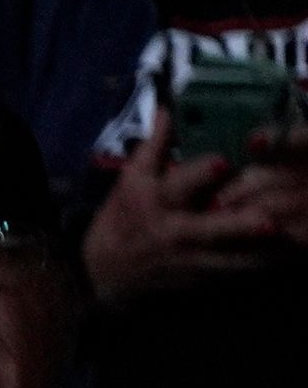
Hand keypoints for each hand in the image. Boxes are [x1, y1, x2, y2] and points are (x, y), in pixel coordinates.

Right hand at [84, 113, 292, 299]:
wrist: (101, 275)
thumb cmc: (119, 221)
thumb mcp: (128, 183)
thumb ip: (153, 148)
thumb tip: (166, 109)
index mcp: (153, 200)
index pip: (177, 183)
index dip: (201, 173)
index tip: (223, 162)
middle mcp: (170, 230)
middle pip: (208, 228)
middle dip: (238, 225)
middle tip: (269, 221)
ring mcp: (184, 259)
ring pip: (226, 258)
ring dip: (257, 252)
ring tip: (286, 240)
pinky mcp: (193, 278)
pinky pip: (229, 274)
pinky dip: (254, 269)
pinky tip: (279, 259)